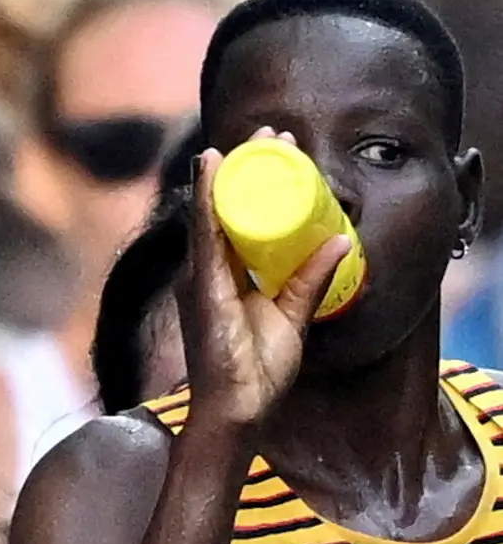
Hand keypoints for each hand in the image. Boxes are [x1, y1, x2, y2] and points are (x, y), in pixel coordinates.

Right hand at [182, 127, 355, 430]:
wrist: (236, 409)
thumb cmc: (257, 372)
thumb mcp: (293, 316)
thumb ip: (311, 280)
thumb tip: (343, 240)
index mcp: (224, 277)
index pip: (238, 219)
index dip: (256, 183)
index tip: (280, 150)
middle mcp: (205, 271)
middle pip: (224, 207)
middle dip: (245, 167)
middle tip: (273, 134)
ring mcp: (199, 277)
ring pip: (213, 211)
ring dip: (230, 171)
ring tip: (253, 140)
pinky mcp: (201, 286)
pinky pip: (204, 233)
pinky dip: (207, 199)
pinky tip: (213, 171)